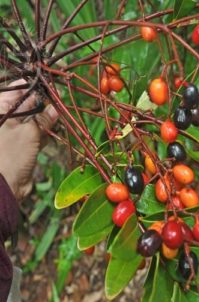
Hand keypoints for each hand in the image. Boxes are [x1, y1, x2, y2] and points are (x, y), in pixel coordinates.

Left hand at [0, 80, 57, 199]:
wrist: (5, 187)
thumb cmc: (10, 155)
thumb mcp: (29, 132)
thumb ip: (42, 117)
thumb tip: (55, 105)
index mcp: (0, 110)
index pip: (17, 90)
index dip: (35, 86)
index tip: (51, 85)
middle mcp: (5, 118)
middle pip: (27, 104)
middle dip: (44, 102)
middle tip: (60, 99)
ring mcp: (13, 131)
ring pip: (33, 119)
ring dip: (46, 117)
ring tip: (60, 113)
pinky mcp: (22, 144)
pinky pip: (35, 132)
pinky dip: (45, 130)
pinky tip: (55, 126)